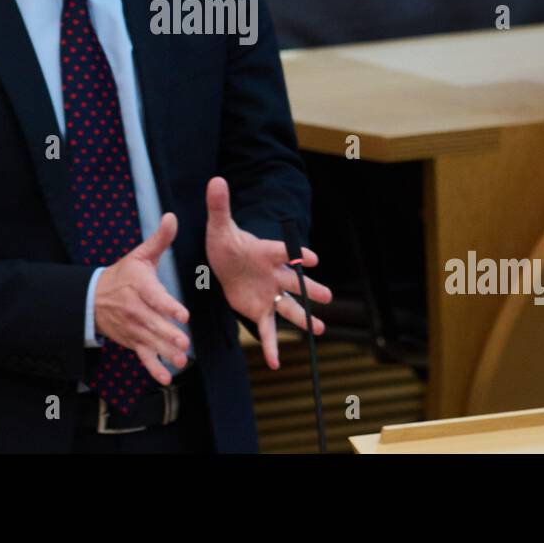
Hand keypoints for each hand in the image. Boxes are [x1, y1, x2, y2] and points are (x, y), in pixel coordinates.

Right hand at [92, 212, 191, 385]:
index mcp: (139, 285)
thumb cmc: (123, 275)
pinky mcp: (132, 341)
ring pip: (150, 342)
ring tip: (182, 360)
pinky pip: (143, 356)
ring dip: (165, 353)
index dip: (168, 306)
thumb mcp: (139, 255)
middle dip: (168, 334)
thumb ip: (159, 240)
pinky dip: (153, 368)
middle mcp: (135, 309)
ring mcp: (133, 327)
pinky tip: (166, 378)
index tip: (183, 314)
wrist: (94, 298)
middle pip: (153, 323)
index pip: (155, 297)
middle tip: (184, 342)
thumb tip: (172, 216)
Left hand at [204, 176, 331, 369]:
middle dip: (311, 289)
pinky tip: (275, 362)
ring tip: (319, 330)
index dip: (298, 254)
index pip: (284, 252)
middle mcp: (273, 274)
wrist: (223, 262)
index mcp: (265, 252)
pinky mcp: (258, 310)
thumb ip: (219, 205)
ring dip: (303, 318)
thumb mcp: (218, 225)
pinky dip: (271, 346)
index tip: (312, 258)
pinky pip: (267, 330)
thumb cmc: (225, 242)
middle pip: (295, 282)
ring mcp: (269, 294)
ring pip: (289, 308)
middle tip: (328, 296)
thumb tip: (215, 179)